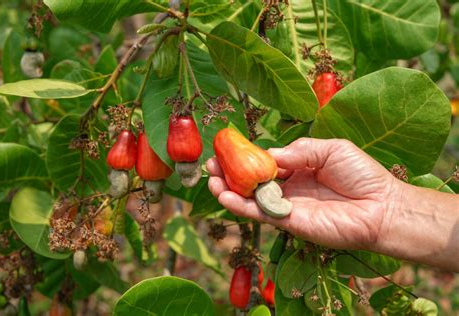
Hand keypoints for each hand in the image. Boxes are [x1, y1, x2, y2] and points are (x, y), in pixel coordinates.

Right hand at [208, 138, 397, 250]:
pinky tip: (224, 196)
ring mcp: (287, 205)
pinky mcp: (288, 222)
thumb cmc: (360, 174)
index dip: (245, 155)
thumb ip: (298, 150)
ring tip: (210, 180)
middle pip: (252, 180)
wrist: (381, 207)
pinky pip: (260, 214)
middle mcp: (289, 186)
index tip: (226, 148)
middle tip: (210, 164)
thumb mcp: (329, 149)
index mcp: (298, 167)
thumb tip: (268, 153)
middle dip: (230, 172)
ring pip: (250, 198)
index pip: (265, 160)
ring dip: (228, 190)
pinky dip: (240, 207)